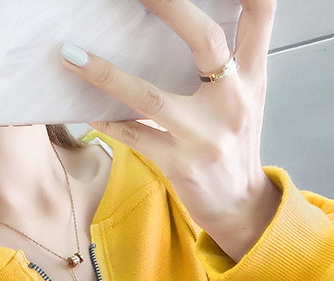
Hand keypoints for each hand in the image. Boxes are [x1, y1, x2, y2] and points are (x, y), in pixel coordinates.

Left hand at [59, 0, 281, 261]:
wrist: (239, 207)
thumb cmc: (232, 146)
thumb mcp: (243, 99)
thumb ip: (227, 62)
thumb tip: (185, 22)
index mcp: (252, 76)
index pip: (261, 13)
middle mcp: (233, 99)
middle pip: (205, 38)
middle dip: (168, 6)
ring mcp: (205, 134)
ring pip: (150, 96)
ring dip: (106, 74)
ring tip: (72, 56)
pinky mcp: (181, 163)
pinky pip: (134, 136)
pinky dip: (107, 121)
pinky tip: (85, 109)